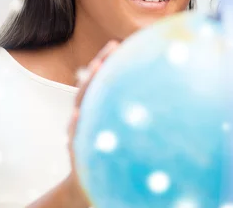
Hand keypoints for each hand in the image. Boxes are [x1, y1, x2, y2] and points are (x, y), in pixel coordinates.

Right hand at [66, 40, 120, 205]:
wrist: (90, 187)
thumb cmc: (109, 154)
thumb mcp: (116, 132)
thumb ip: (127, 111)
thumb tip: (158, 94)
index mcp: (95, 111)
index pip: (99, 82)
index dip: (105, 62)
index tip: (116, 44)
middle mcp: (84, 118)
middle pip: (88, 88)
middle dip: (97, 67)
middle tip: (109, 49)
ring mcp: (78, 133)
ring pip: (79, 107)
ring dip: (86, 89)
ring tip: (95, 69)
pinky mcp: (77, 153)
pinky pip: (73, 139)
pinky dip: (73, 127)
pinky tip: (76, 116)